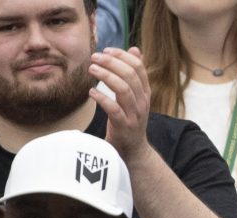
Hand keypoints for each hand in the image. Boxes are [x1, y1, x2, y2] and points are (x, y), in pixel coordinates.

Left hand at [89, 47, 150, 162]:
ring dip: (105, 76)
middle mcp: (142, 102)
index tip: (106, 50)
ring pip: (123, 89)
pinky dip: (101, 98)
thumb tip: (134, 49)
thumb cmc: (130, 119)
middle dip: (111, 62)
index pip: (138, 67)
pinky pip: (113, 109)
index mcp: (145, 92)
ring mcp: (134, 114)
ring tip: (91, 69)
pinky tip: (92, 92)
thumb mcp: (136, 96)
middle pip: (130, 75)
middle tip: (94, 57)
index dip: (122, 55)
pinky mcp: (124, 126)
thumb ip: (134, 74)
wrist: (134, 149)